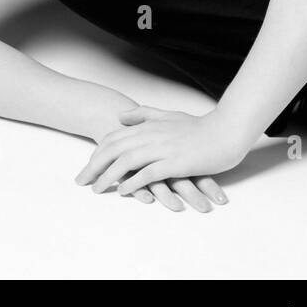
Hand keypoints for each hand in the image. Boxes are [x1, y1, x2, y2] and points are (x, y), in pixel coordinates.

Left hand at [75, 106, 251, 205]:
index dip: (98, 152)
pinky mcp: (175, 162)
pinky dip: (134, 182)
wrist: (226, 131)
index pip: (114, 138)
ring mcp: (162, 149)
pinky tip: (124, 191)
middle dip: (94, 166)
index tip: (87, 166)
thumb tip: (122, 116)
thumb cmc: (199, 126)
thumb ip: (145, 114)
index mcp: (148, 125)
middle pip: (114, 150)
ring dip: (109, 176)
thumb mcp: (168, 115)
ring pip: (127, 162)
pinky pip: (149, 174)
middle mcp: (151, 135)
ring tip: (97, 188)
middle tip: (81, 181)